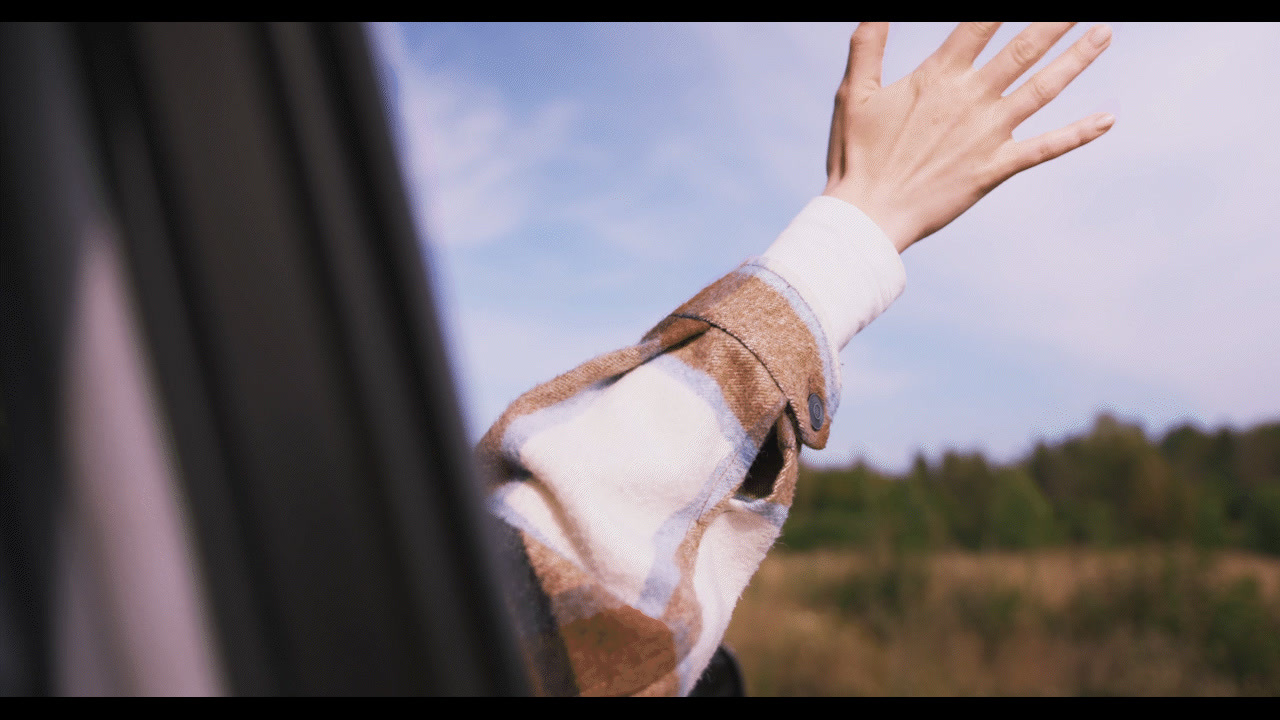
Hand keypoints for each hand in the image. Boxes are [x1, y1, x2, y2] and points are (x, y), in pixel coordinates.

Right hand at [823, 22, 1113, 253]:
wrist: (867, 216)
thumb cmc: (855, 154)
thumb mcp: (854, 92)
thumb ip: (868, 43)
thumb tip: (876, 7)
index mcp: (938, 77)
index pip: (980, 22)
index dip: (1004, 5)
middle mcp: (970, 99)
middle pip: (1024, 48)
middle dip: (1056, 20)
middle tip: (1081, 3)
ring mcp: (987, 134)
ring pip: (1043, 89)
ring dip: (1077, 59)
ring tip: (1105, 32)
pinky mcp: (994, 169)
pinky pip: (1045, 148)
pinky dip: (1078, 134)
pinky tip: (1108, 119)